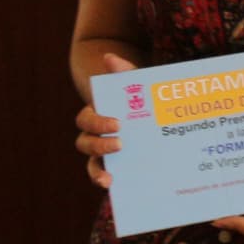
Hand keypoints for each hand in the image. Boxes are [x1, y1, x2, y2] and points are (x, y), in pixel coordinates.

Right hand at [75, 50, 135, 188]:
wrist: (158, 116)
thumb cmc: (144, 98)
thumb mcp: (139, 85)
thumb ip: (126, 73)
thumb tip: (109, 57)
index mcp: (98, 115)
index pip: (86, 119)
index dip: (98, 122)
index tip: (118, 124)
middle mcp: (96, 136)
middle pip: (85, 143)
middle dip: (99, 145)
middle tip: (121, 144)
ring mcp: (105, 154)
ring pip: (92, 164)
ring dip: (97, 171)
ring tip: (109, 177)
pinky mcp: (117, 168)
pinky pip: (104, 177)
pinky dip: (104, 182)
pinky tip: (114, 186)